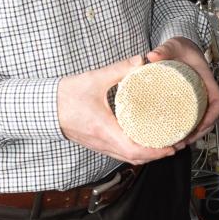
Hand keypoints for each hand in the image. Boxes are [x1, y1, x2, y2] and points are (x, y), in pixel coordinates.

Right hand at [57, 56, 176, 164]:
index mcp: (104, 130)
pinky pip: (119, 153)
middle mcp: (102, 142)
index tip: (172, 146)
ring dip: (147, 154)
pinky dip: (134, 151)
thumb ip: (120, 69)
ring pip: (127, 157)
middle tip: (175, 143)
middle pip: (135, 158)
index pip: (134, 150)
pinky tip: (142, 140)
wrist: (43, 107)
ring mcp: (98, 145)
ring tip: (163, 143)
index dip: (156, 152)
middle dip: (157, 154)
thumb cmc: (65, 96)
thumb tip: (142, 61)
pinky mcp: (96, 143)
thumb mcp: (95, 79)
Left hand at [148, 36, 218, 143]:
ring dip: (194, 134)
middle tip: (184, 141)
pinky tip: (176, 135)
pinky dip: (188, 129)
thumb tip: (151, 56)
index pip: (218, 102)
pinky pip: (194, 118)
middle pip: (211, 118)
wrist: (179, 47)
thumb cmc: (181, 47)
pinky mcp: (191, 101)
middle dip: (200, 132)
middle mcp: (206, 91)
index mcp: (207, 80)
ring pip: (203, 120)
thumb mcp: (174, 45)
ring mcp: (199, 98)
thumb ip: (164, 49)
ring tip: (179, 143)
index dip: (212, 117)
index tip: (200, 126)